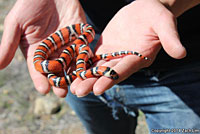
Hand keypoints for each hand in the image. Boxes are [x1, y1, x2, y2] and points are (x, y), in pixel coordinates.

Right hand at [0, 0, 85, 96]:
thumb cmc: (30, 4)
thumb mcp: (16, 23)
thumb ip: (9, 44)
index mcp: (37, 50)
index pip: (38, 69)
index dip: (40, 79)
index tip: (44, 90)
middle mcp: (53, 51)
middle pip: (56, 70)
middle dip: (59, 81)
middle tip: (63, 93)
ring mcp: (67, 45)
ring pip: (71, 63)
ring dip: (73, 75)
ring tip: (76, 86)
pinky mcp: (79, 38)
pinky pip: (83, 51)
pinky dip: (85, 60)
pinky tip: (87, 69)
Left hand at [70, 0, 185, 96]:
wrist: (145, 10)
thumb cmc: (157, 16)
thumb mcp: (165, 23)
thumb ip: (170, 38)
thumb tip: (182, 53)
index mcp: (138, 58)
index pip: (123, 71)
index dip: (110, 80)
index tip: (97, 89)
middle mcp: (123, 59)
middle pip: (106, 73)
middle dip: (92, 82)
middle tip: (77, 92)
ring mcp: (113, 54)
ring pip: (96, 67)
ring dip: (84, 76)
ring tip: (70, 86)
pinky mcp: (104, 47)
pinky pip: (92, 56)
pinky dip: (82, 62)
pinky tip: (70, 68)